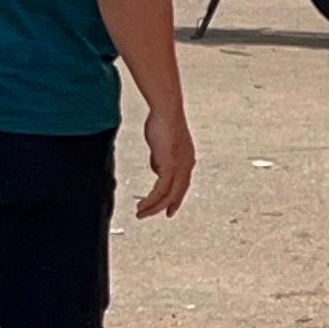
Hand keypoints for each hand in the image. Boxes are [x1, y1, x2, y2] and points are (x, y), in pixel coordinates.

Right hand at [135, 104, 194, 218]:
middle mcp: (187, 165)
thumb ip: (160, 158)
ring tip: (141, 213)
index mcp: (187, 160)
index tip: (168, 208)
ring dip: (153, 207)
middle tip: (154, 215)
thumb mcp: (161, 145)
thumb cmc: (162, 123)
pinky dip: (151, 200)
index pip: (183, 184)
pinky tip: (143, 206)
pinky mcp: (171, 167)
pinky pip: (161, 190)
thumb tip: (157, 169)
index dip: (175, 197)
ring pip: (168, 195)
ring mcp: (180, 167)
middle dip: (165, 206)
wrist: (166, 112)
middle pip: (177, 193)